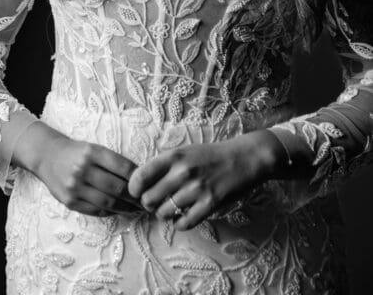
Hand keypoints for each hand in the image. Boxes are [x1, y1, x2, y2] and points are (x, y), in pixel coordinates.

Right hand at [29, 124, 143, 216]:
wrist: (46, 156)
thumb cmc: (76, 152)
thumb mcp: (93, 148)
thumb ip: (112, 162)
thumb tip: (139, 178)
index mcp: (91, 151)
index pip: (122, 167)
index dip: (138, 178)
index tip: (148, 185)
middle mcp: (82, 169)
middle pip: (117, 187)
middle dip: (135, 197)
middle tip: (147, 201)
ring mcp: (75, 187)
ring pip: (108, 202)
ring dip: (126, 208)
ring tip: (136, 209)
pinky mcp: (70, 201)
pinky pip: (96, 211)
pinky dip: (110, 212)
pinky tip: (119, 210)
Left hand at [127, 130, 280, 230]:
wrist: (242, 158)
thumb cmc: (209, 156)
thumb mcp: (183, 152)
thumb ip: (164, 165)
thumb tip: (142, 184)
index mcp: (173, 156)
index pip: (140, 176)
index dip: (133, 189)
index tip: (137, 193)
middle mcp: (182, 172)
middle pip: (148, 199)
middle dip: (149, 204)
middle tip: (156, 202)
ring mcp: (196, 189)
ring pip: (164, 213)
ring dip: (164, 214)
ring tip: (171, 208)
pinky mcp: (210, 204)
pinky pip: (184, 223)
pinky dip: (180, 224)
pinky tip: (183, 217)